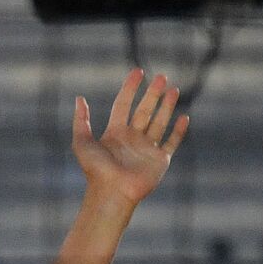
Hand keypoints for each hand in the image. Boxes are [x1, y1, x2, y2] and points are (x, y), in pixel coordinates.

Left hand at [73, 69, 189, 205]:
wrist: (112, 192)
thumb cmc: (95, 169)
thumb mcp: (82, 142)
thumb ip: (81, 121)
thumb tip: (79, 99)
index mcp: (114, 133)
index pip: (123, 105)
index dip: (130, 88)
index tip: (138, 71)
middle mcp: (131, 139)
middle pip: (144, 110)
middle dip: (152, 94)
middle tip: (162, 76)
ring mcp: (146, 149)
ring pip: (159, 122)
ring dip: (166, 106)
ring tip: (173, 89)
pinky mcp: (159, 160)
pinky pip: (172, 142)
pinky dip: (178, 131)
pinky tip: (183, 117)